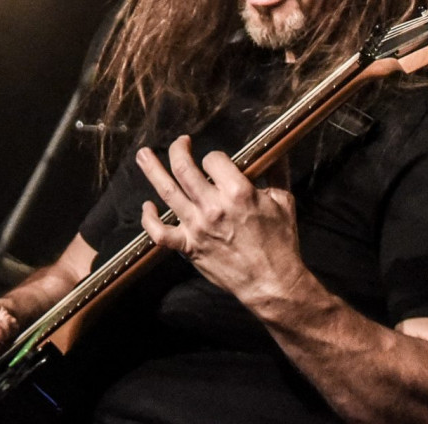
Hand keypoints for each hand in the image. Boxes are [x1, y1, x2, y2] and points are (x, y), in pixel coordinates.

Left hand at [136, 136, 306, 308]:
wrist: (273, 284)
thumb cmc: (281, 243)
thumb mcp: (284, 202)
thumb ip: (276, 171)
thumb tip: (276, 148)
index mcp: (238, 193)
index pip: (213, 159)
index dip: (214, 157)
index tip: (216, 163)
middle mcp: (213, 207)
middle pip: (183, 168)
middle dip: (178, 149)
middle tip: (181, 143)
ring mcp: (198, 227)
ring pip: (167, 192)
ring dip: (152, 170)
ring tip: (142, 155)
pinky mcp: (189, 247)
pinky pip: (160, 233)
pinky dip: (148, 220)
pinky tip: (147, 206)